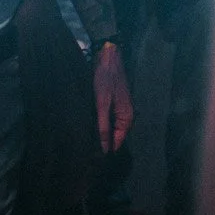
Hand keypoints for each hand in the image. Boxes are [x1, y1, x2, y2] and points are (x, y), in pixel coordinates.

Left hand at [94, 39, 133, 153]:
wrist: (108, 58)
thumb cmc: (105, 80)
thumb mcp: (102, 104)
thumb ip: (103, 127)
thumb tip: (105, 149)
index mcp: (127, 117)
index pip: (118, 141)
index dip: (107, 148)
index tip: (93, 157)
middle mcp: (126, 114)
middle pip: (115, 134)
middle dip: (103, 140)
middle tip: (87, 148)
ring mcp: (120, 108)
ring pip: (111, 126)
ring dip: (101, 131)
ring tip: (87, 138)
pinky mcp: (113, 102)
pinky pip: (108, 118)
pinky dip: (100, 121)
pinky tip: (90, 123)